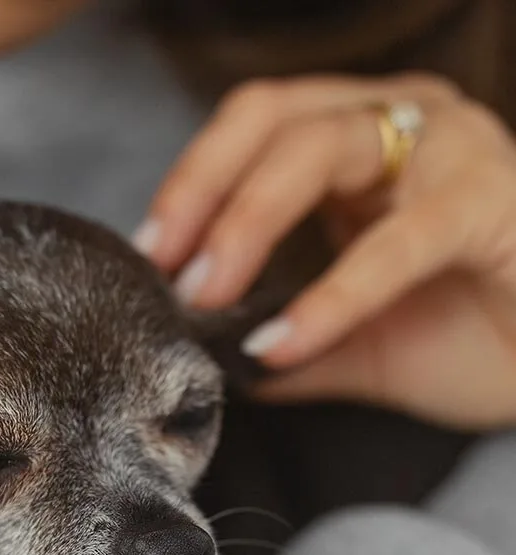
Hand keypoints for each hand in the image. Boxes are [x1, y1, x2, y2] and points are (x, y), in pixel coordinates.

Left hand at [134, 73, 515, 431]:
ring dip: (248, 222)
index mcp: (361, 143)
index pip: (254, 127)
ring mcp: (451, 151)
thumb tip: (208, 360)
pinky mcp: (491, 203)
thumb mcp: (350, 344)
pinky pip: (396, 242)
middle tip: (167, 268)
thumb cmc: (469, 339)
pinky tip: (282, 343)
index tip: (149, 252)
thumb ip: (283, 339)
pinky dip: (330, 296)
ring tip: (209, 296)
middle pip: (274, 120)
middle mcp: (402, 124)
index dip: (192, 181)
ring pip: (323, 147)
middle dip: (203, 193)